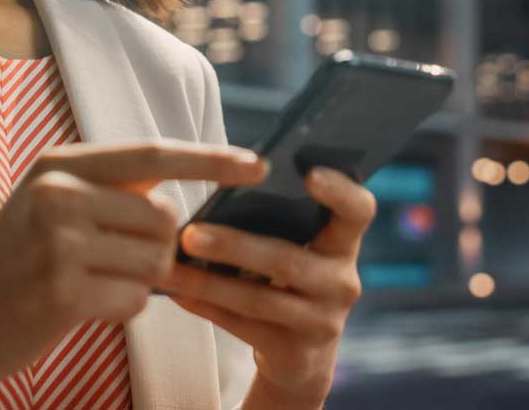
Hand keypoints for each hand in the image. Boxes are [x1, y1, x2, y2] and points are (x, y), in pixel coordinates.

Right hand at [0, 140, 269, 390]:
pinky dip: (120, 309)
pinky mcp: (61, 291)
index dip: (210, 159)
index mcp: (60, 164)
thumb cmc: (15, 265)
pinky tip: (79, 307)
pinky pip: (134, 300)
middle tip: (116, 264)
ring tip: (91, 284)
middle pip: (164, 218)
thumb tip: (185, 202)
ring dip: (139, 282)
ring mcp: (57, 242)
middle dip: (158, 249)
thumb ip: (111, 193)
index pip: (154, 154)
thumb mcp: (51, 207)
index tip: (257, 164)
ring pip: (154, 261)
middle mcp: (58, 194)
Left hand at [161, 166, 376, 408]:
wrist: (300, 355)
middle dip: (235, 247)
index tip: (310, 172)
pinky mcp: (295, 352)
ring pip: (258, 300)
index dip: (341, 191)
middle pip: (287, 261)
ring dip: (207, 283)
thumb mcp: (299, 249)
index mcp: (344, 243)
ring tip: (168, 265)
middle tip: (190, 233)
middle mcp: (343, 282)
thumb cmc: (288, 277)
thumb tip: (224, 183)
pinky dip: (206, 306)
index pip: (359, 211)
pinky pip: (242, 326)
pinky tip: (175, 291)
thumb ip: (280, 220)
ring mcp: (322, 322)